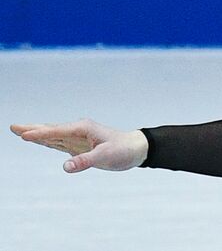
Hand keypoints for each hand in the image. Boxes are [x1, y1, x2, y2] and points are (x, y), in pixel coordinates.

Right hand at [10, 120, 147, 172]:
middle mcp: (78, 130)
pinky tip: (40, 140)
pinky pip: (59, 143)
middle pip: (50, 129)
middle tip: (13, 126)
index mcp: (83, 129)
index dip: (39, 134)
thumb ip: (85, 161)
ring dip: (37, 134)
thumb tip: (64, 167)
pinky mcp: (79, 146)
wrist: (136, 148)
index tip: (22, 135)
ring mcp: (78, 138)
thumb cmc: (123, 150)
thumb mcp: (105, 156)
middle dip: (31, 129)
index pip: (56, 132)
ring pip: (52, 135)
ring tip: (21, 132)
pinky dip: (47, 140)